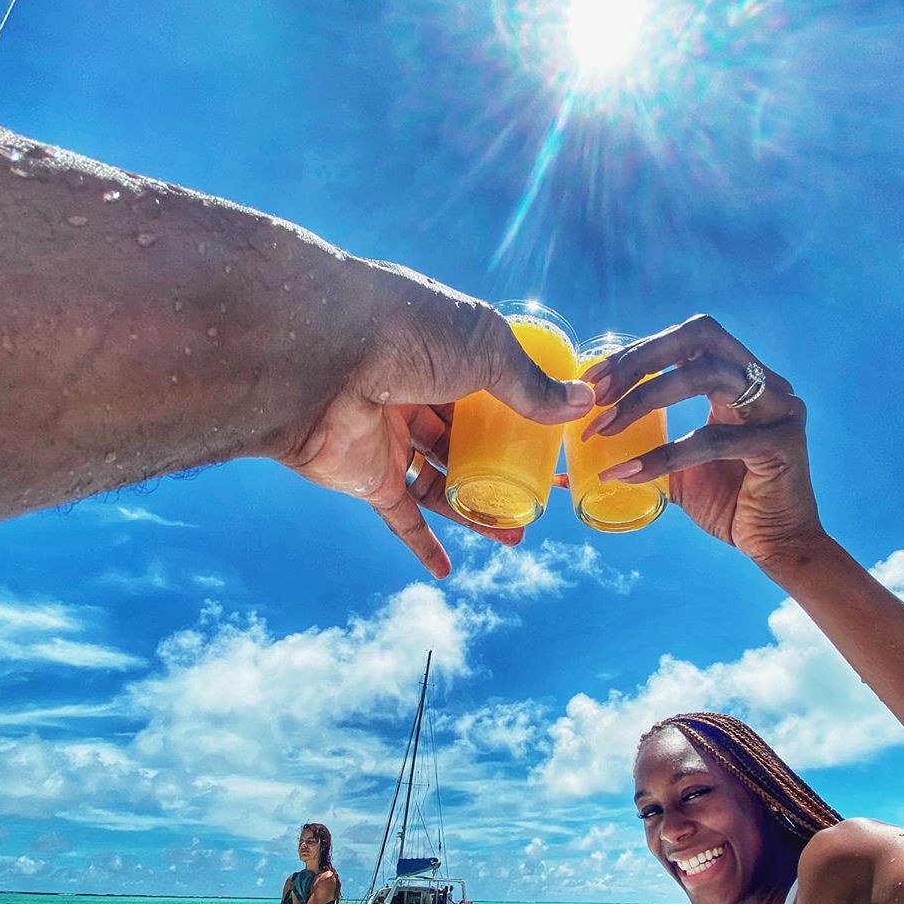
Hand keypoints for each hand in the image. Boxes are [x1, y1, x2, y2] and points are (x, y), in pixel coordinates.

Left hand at [279, 262, 593, 577]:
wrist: (320, 355)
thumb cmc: (406, 332)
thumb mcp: (486, 349)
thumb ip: (531, 384)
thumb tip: (582, 404)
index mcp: (438, 353)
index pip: (486, 390)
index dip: (521, 419)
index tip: (552, 446)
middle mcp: (410, 393)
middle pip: (462, 441)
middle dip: (499, 469)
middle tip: (538, 494)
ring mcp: (387, 437)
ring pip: (438, 482)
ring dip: (474, 511)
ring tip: (514, 532)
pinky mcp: (365, 476)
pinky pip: (398, 516)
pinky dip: (421, 545)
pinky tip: (446, 571)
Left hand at [583, 315, 822, 567]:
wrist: (776, 546)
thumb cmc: (729, 505)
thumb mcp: (675, 476)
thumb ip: (636, 459)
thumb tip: (568, 472)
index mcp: (738, 380)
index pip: (685, 340)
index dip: (637, 351)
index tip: (591, 379)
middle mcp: (763, 383)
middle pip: (700, 336)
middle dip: (641, 357)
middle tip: (596, 392)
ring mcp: (778, 408)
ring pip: (706, 376)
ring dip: (646, 398)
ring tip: (603, 428)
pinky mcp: (781, 444)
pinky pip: (712, 440)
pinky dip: (663, 456)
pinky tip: (626, 474)